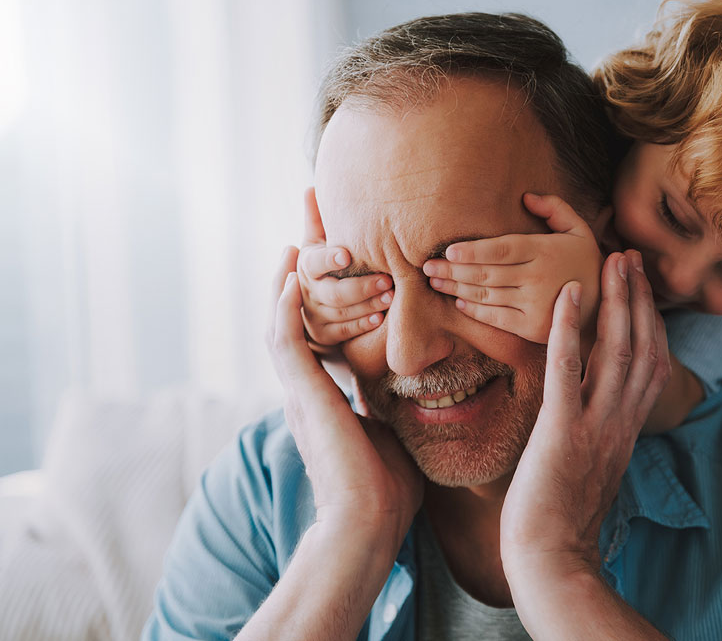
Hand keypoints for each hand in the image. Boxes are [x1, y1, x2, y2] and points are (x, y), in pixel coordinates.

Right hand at [267, 245, 421, 539]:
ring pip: (281, 321)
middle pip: (295, 316)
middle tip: (306, 227)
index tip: (337, 261)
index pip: (321, 332)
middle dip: (301, 273)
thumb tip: (411, 392)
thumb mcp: (391, 431)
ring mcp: (300, 391)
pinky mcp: (302, 395)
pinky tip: (289, 276)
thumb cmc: (387, 489)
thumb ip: (389, 406)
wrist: (370, 523)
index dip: (323, 296)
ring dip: (289, 279)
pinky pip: (284, 340)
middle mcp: (307, 387)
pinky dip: (283, 307)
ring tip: (296, 236)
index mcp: (326, 395)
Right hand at [297, 187, 394, 352]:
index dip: (330, 258)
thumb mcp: (317, 243)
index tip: (347, 255)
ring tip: (392, 296)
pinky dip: (362, 324)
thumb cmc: (324, 266)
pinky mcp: (325, 335)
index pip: (315, 262)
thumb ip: (317, 219)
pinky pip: (344, 332)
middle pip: (332, 293)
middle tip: (388, 279)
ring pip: (341, 313)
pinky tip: (381, 318)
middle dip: (361, 287)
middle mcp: (306, 292)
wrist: (312, 305)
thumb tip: (311, 187)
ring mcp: (314, 316)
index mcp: (305, 265)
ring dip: (368, 305)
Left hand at [422, 192, 602, 343]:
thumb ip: (554, 209)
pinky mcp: (532, 328)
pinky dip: (475, 310)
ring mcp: (534, 305)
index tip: (448, 250)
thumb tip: (525, 197)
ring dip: (456, 288)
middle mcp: (537, 278)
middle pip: (487, 273)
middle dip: (453, 270)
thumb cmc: (586, 263)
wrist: (606, 307)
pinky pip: (496, 318)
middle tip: (426, 265)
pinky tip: (459, 301)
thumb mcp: (579, 230)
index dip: (473, 251)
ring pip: (487, 295)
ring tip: (435, 281)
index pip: (502, 250)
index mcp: (545, 251)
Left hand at [499, 250, 669, 582]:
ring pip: (616, 353)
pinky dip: (567, 329)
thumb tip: (591, 412)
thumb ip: (599, 434)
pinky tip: (567, 294)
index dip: (649, 323)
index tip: (641, 289)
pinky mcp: (562, 433)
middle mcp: (619, 424)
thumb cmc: (560, 519)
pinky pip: (567, 372)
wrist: (549, 560)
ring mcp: (594, 427)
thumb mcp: (592, 468)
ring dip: (616, 302)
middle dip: (639, 300)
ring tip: (613, 261)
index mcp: (625, 431)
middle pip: (642, 350)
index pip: (650, 367)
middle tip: (631, 257)